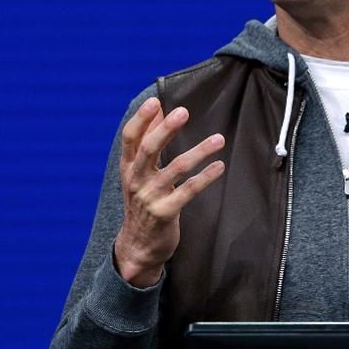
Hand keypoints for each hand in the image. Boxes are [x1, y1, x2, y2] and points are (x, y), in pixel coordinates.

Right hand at [113, 97, 224, 287]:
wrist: (138, 247)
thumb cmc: (143, 202)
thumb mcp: (139, 172)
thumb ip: (148, 140)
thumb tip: (157, 109)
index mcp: (128, 167)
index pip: (130, 138)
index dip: (141, 119)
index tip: (156, 101)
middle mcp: (136, 180)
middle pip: (149, 149)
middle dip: (166, 129)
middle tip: (184, 111)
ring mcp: (150, 197)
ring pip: (176, 168)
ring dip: (199, 151)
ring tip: (219, 139)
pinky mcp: (165, 212)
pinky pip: (189, 191)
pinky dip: (205, 177)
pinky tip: (219, 165)